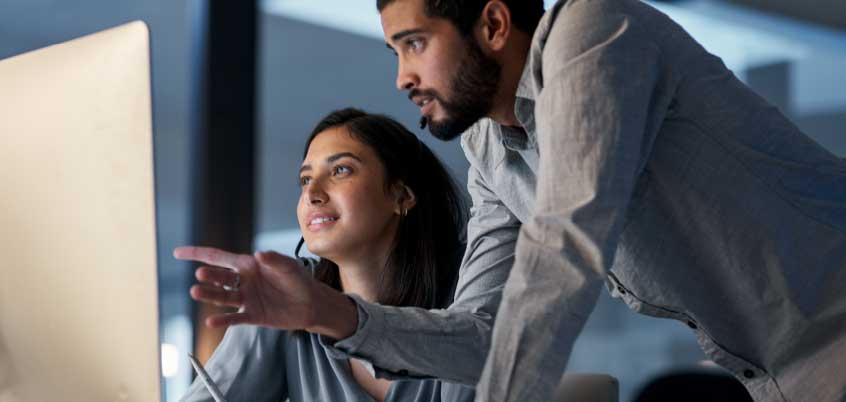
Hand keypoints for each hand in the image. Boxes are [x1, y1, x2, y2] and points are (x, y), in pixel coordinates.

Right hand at [173, 246, 356, 338]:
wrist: (311, 304)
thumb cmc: (298, 280)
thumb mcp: (289, 266)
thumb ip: (274, 260)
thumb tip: (259, 254)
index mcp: (248, 264)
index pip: (218, 257)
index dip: (197, 254)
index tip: (178, 253)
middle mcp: (243, 281)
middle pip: (219, 277)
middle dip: (209, 276)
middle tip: (201, 276)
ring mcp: (246, 299)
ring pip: (223, 297)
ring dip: (210, 296)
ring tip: (196, 293)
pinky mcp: (252, 315)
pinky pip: (234, 318)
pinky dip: (223, 320)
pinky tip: (211, 321)